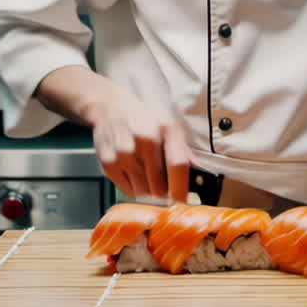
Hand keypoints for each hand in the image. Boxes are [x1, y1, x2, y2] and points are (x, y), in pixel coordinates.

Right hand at [87, 82, 189, 201]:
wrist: (110, 107)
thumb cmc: (143, 119)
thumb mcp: (168, 125)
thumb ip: (184, 151)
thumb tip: (199, 175)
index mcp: (165, 128)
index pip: (178, 165)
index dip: (181, 188)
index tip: (181, 199)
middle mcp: (144, 139)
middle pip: (159, 185)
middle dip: (163, 189)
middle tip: (160, 182)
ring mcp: (124, 151)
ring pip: (143, 192)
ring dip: (146, 188)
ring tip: (143, 172)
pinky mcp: (108, 161)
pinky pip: (127, 190)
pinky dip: (132, 186)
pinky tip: (131, 171)